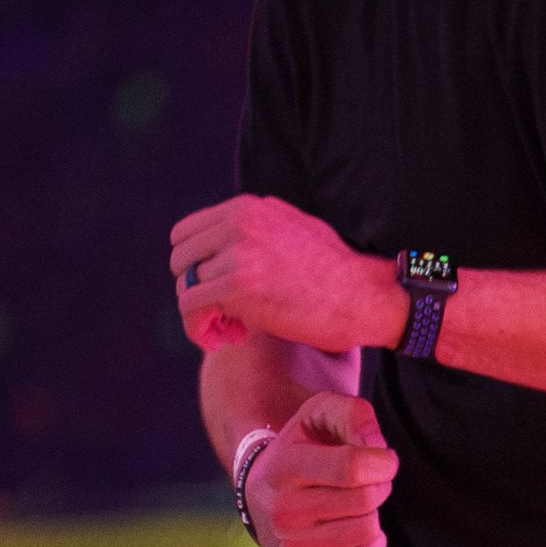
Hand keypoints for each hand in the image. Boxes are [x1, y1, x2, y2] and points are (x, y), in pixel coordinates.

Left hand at [173, 195, 397, 355]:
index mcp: (248, 208)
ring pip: (185, 287)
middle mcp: (238, 223)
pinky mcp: (237, 286)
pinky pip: (191, 309)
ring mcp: (237, 253)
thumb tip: (230, 243)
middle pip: (180, 261)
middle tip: (227, 316)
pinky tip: (233, 338)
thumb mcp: (295, 229)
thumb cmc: (338, 273)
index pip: (186, 233)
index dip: (197, 267)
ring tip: (235, 331)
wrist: (365, 296)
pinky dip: (203, 331)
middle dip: (198, 292)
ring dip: (204, 316)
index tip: (219, 290)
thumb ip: (259, 230)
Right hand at [244, 393, 397, 546]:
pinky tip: (358, 526)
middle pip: (365, 500)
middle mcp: (282, 510)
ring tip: (360, 501)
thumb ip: (353, 414)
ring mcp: (289, 544)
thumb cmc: (300, 447)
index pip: (352, 468)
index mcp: (285, 467)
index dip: (383, 462)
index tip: (384, 459)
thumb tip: (376, 447)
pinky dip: (372, 545)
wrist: (260, 490)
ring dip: (374, 513)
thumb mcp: (319, 413)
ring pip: (367, 531)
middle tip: (370, 479)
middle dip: (380, 485)